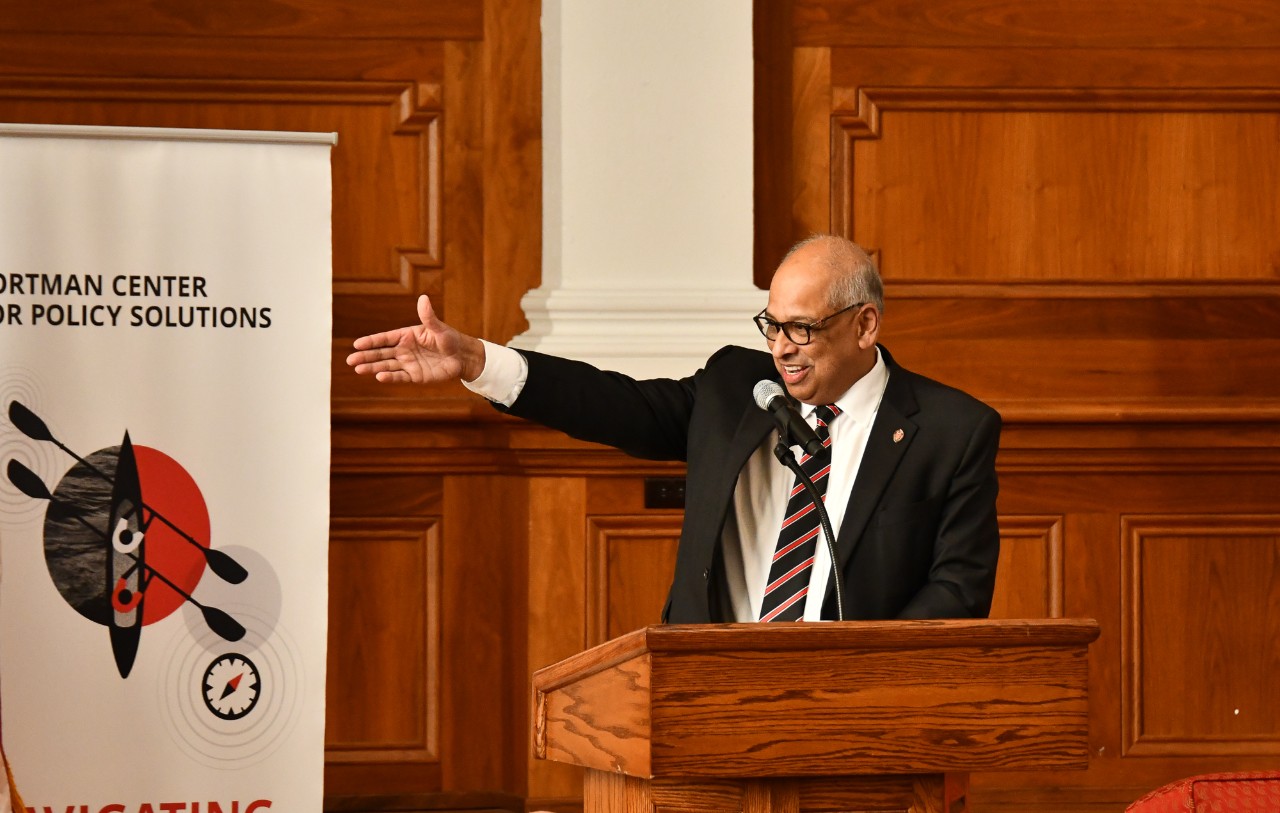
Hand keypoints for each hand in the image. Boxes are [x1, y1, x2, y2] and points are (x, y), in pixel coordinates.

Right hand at [346, 295, 484, 382]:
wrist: (461, 357)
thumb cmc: (450, 339)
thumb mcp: (438, 328)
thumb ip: (428, 316)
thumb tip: (423, 298)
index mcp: (406, 336)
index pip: (385, 338)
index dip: (371, 341)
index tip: (357, 344)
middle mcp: (404, 350)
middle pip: (381, 353)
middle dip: (365, 356)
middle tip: (351, 360)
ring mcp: (408, 363)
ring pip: (386, 365)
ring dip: (372, 367)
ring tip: (358, 370)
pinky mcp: (414, 376)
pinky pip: (399, 376)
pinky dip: (389, 377)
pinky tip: (379, 377)